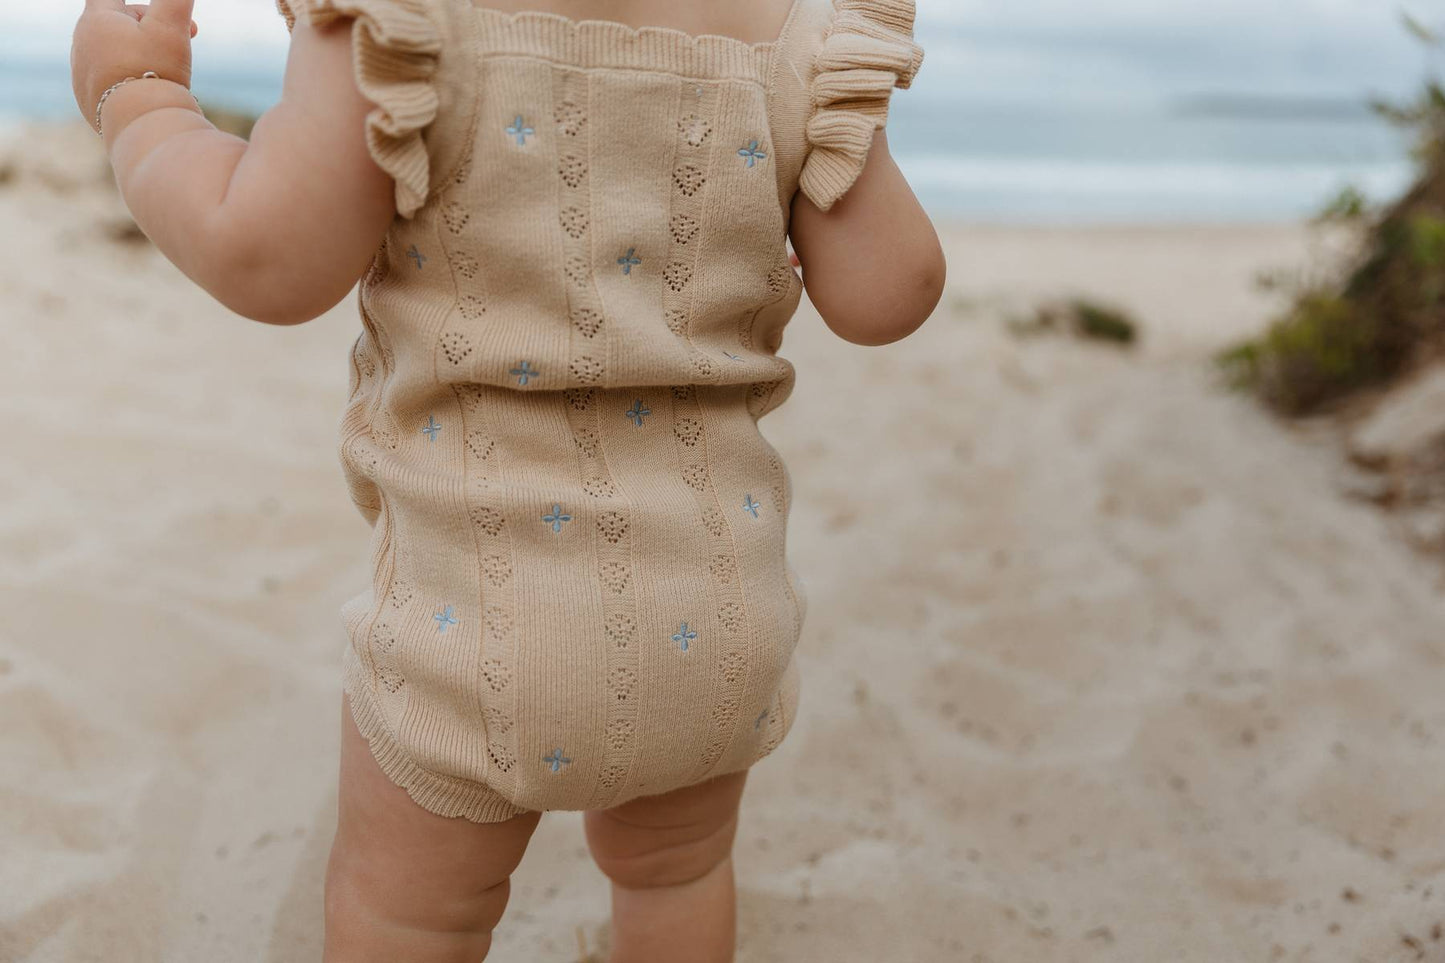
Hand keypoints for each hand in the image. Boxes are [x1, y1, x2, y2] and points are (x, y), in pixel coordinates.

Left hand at [71, 0, 199, 129]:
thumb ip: (175, 0)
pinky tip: (149, 92)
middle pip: (117, 24)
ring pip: (112, 54)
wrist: (142, 125)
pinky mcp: (87, 102)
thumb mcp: (171, 26)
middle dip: (151, 27)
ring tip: (166, 67)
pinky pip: (109, 82)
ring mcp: (81, 75)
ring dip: (139, 54)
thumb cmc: (156, 70)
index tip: (160, 12)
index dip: (139, 4)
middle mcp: (81, 45)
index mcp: (96, 20)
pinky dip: (129, 81)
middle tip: (189, 37)